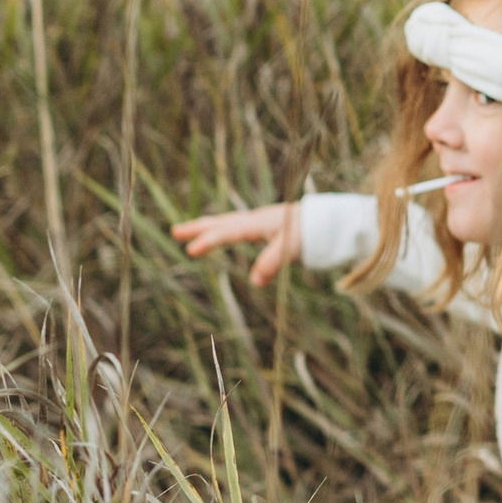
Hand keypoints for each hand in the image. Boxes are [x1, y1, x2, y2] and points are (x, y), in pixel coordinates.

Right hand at [171, 200, 303, 287]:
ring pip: (227, 223)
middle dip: (198, 228)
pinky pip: (235, 227)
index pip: (228, 232)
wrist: (327, 220)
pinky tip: (218, 235)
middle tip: (174, 232)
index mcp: (259, 223)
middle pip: (221, 222)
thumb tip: (255, 282)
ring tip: (186, 232)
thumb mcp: (292, 249)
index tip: (190, 250)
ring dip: (207, 227)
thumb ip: (273, 263)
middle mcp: (255, 220)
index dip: (209, 241)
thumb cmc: (310, 232)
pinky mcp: (264, 227)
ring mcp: (258, 222)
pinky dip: (221, 229)